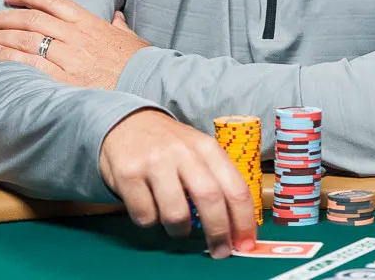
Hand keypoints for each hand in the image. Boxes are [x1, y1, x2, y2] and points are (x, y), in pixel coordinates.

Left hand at [0, 0, 151, 89]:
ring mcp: (70, 58)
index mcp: (90, 22)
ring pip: (27, 39)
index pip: (53, 0)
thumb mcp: (130, 38)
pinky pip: (31, 65)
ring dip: (1, 36)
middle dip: (5, 17)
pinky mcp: (66, 81)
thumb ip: (119, 25)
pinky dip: (10, 57)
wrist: (150, 87)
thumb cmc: (141, 64)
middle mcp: (77, 36)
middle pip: (32, 19)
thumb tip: (115, 16)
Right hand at [99, 110, 257, 257]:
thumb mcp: (198, 151)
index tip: (245, 242)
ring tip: (176, 225)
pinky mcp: (128, 174)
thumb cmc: (170, 146)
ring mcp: (154, 162)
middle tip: (219, 250)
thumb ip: (216, 180)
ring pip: (176, 214)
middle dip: (218, 232)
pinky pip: (145, 216)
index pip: (235, 188)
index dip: (244, 220)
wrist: (128, 123)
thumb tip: (235, 226)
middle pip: (210, 199)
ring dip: (179, 230)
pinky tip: (150, 208)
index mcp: (207, 148)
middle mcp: (183, 152)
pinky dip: (150, 221)